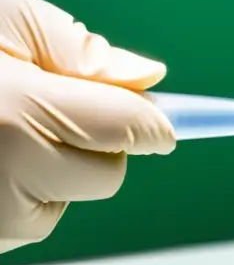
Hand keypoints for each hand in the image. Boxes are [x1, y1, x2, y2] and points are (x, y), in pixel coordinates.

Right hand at [0, 0, 175, 253]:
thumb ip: (71, 45)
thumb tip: (147, 77)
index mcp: (16, 113)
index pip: (135, 131)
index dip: (159, 122)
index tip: (183, 120)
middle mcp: (3, 176)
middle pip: (109, 174)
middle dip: (96, 142)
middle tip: (45, 106)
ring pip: (67, 200)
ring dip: (50, 169)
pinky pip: (27, 219)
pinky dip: (18, 194)